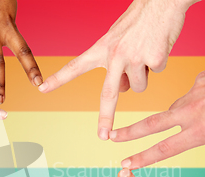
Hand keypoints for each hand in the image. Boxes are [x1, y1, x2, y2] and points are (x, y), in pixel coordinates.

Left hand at [39, 0, 197, 139]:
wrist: (162, 0)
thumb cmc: (138, 19)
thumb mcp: (117, 39)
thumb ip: (115, 65)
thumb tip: (124, 90)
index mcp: (102, 48)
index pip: (76, 66)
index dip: (59, 79)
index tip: (42, 88)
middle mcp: (115, 55)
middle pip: (109, 93)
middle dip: (106, 117)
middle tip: (102, 136)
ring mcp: (135, 58)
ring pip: (139, 86)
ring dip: (143, 76)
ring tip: (145, 52)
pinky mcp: (154, 58)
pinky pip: (156, 72)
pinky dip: (158, 63)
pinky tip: (157, 46)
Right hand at [112, 50, 204, 169]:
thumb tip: (196, 132)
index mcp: (200, 132)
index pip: (164, 149)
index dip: (142, 158)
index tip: (126, 163)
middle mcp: (191, 112)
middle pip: (151, 124)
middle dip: (129, 133)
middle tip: (111, 136)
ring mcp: (193, 93)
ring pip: (177, 107)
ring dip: (184, 114)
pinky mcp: (200, 78)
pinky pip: (196, 91)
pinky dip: (204, 96)